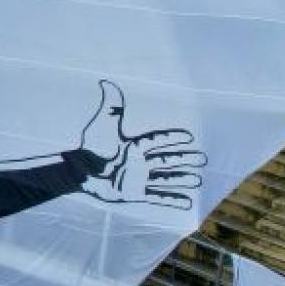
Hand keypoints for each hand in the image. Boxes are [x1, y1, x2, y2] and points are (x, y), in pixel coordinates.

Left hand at [76, 80, 203, 208]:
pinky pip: (158, 197)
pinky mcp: (134, 194)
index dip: (172, 138)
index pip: (157, 140)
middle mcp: (139, 162)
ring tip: (198, 180)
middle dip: (184, 159)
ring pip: (166, 179)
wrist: (81, 173)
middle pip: (167, 160)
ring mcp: (137, 179)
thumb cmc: (92, 149)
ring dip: (182, 179)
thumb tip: (106, 83)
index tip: (189, 136)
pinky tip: (187, 202)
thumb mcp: (103, 127)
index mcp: (134, 146)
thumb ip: (110, 108)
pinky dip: (173, 200)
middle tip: (203, 159)